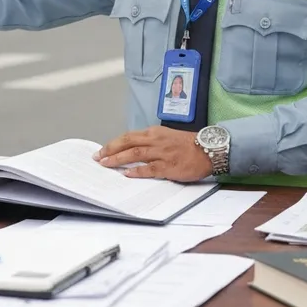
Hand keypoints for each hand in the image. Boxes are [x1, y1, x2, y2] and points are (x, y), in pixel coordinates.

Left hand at [93, 126, 212, 181]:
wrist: (209, 149)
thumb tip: (133, 150)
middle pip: (127, 142)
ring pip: (135, 154)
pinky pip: (149, 169)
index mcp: (154, 132)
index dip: (113, 143)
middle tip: (98, 157)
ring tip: (106, 164)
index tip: (102, 150)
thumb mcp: (166, 137)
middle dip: (110, 150)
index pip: (128, 136)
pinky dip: (137, 171)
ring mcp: (162, 153)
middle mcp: (156, 141)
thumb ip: (151, 142)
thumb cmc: (188, 144)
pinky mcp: (169, 166)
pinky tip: (127, 174)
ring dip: (118, 159)